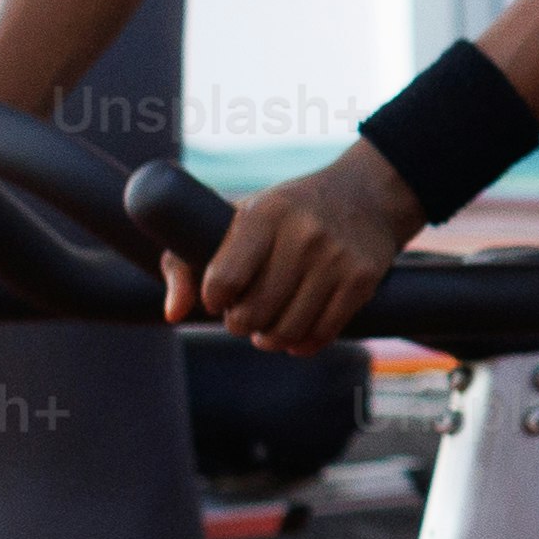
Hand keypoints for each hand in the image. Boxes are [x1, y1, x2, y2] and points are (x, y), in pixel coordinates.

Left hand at [187, 143, 413, 353]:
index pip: (224, 279)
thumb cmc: (286, 213)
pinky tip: (295, 334)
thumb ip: (187, 262)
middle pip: (255, 312)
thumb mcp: (238, 219)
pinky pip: (323, 333)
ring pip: (289, 329)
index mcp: (265, 213)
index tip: (219, 298)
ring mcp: (336, 257)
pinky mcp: (362, 279)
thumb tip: (173, 314)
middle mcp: (303, 233)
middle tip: (243, 317)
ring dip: (270, 339)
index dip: (215, 300)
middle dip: (240, 324)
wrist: (364, 195)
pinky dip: (302, 344)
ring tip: (266, 329)